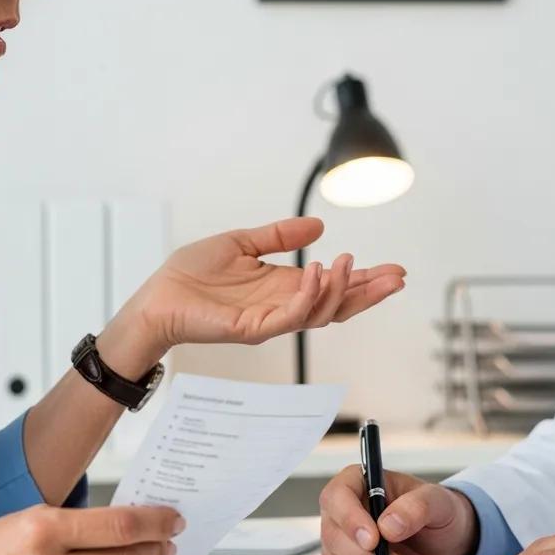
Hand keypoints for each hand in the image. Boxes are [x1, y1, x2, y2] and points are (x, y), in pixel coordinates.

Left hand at [107, 216, 405, 355]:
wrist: (157, 296)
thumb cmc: (192, 275)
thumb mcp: (242, 243)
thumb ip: (279, 236)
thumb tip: (318, 226)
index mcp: (282, 287)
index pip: (332, 287)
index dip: (363, 280)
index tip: (392, 270)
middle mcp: (282, 306)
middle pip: (338, 305)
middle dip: (369, 292)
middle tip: (396, 277)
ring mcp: (269, 320)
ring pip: (319, 312)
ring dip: (339, 287)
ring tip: (349, 262)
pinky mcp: (252, 328)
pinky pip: (289, 316)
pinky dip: (307, 295)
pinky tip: (316, 271)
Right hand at [320, 466, 478, 554]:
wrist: (445, 542)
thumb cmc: (438, 511)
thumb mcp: (437, 501)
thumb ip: (416, 508)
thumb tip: (388, 526)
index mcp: (359, 482)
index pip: (336, 496)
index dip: (349, 519)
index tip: (373, 540)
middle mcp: (344, 510)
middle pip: (332, 536)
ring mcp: (344, 541)